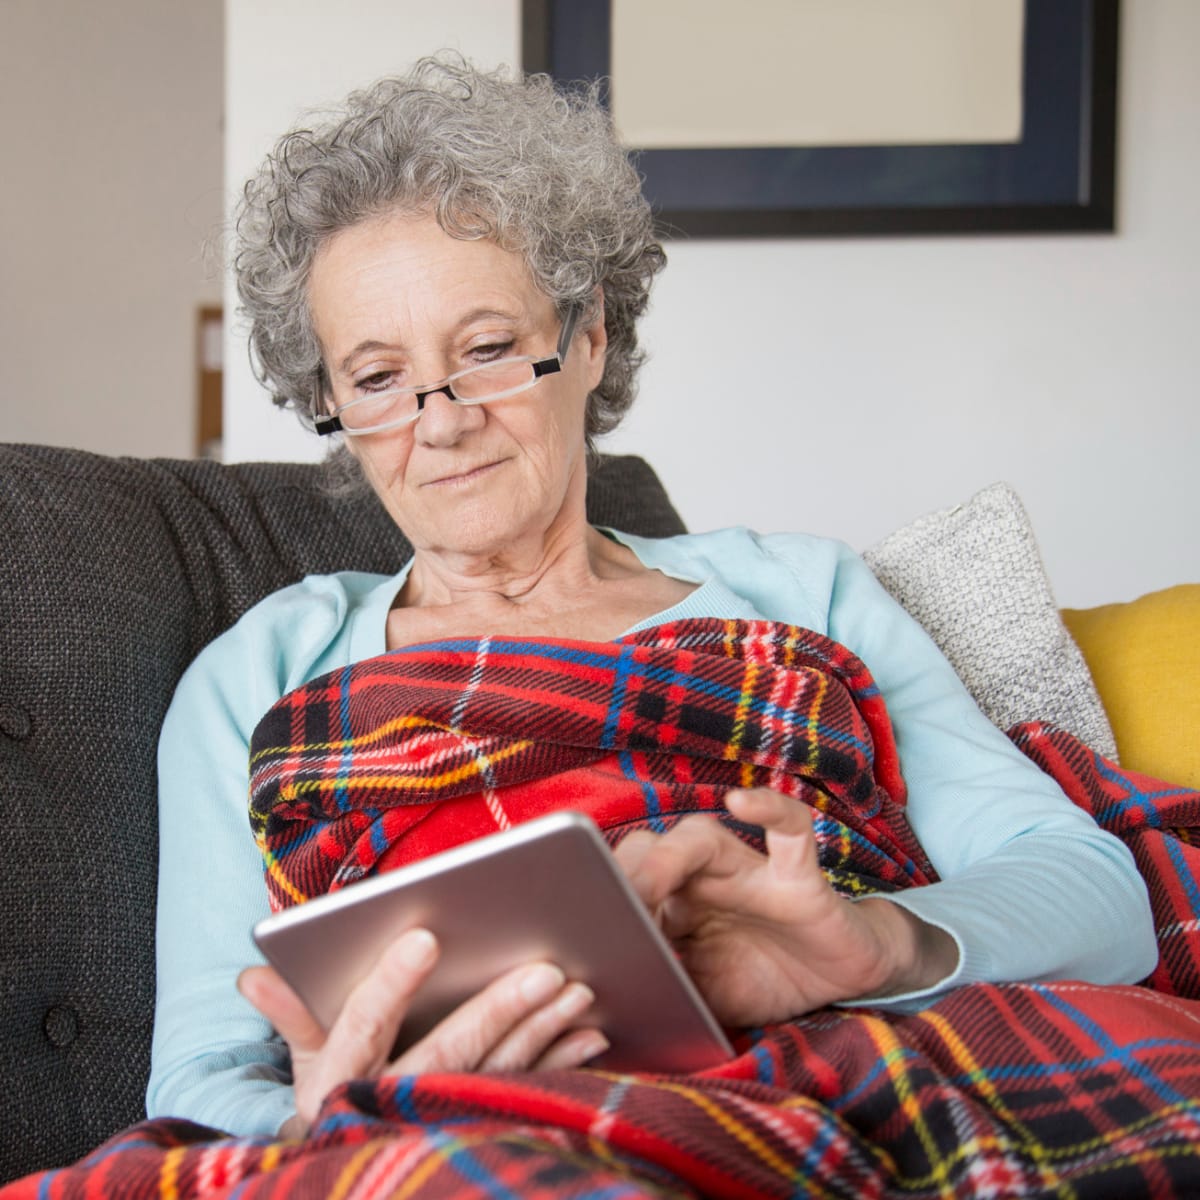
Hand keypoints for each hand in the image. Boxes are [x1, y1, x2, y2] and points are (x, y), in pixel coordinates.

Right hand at [238, 927, 606, 1136]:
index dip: (390, 985)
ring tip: (578, 990)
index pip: (362, 1028)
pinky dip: (561, 1063)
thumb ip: (294, 1016)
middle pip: (447, 1055)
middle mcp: (392, 1108)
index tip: (425, 937)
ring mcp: (441, 1125)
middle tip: (546, 968)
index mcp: (340, 1082)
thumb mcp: (309, 1063)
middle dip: (497, 1010)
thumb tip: (252, 973)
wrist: (363, 1178)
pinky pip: (527, 1095)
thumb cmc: (341, 1096)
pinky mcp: (484, 1130)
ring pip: (496, 1073)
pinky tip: (590, 1033)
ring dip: (542, 1032)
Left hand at [615, 788, 958, 1026]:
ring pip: (700, 837)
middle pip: (649, 849)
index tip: (572, 926)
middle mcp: (702, 876)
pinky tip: (742, 801)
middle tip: (603, 912)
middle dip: (623, 876)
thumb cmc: (763, 978)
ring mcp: (748, 870)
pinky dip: (769, 807)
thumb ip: (663, 984)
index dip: (598, 896)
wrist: (841, 981)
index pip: (624, 881)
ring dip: (670, 857)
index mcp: (674, 902)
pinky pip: (788, 827)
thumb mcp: (703, 993)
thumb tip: (603, 997)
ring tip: (650, 883)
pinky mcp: (798, 875)